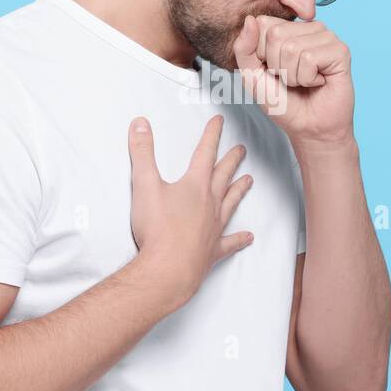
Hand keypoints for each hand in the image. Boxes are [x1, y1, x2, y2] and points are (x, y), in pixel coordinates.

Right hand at [127, 114, 254, 310]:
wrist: (168, 269)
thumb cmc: (157, 229)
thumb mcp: (144, 185)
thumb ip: (143, 153)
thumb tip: (141, 124)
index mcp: (195, 185)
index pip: (205, 152)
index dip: (212, 135)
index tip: (220, 122)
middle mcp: (210, 203)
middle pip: (223, 176)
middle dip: (231, 160)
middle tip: (241, 149)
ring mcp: (214, 227)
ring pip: (231, 203)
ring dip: (239, 190)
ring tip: (249, 180)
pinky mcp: (212, 249)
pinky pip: (230, 242)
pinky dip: (240, 239)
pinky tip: (249, 237)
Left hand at [231, 14, 355, 146]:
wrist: (308, 127)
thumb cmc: (283, 102)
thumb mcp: (252, 76)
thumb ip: (244, 48)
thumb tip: (249, 20)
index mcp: (288, 28)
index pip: (262, 23)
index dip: (261, 54)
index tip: (273, 70)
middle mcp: (308, 28)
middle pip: (276, 34)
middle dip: (277, 66)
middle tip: (291, 79)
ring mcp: (326, 37)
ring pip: (292, 47)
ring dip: (293, 75)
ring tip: (304, 82)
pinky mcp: (340, 50)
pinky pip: (310, 58)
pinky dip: (307, 78)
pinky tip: (318, 82)